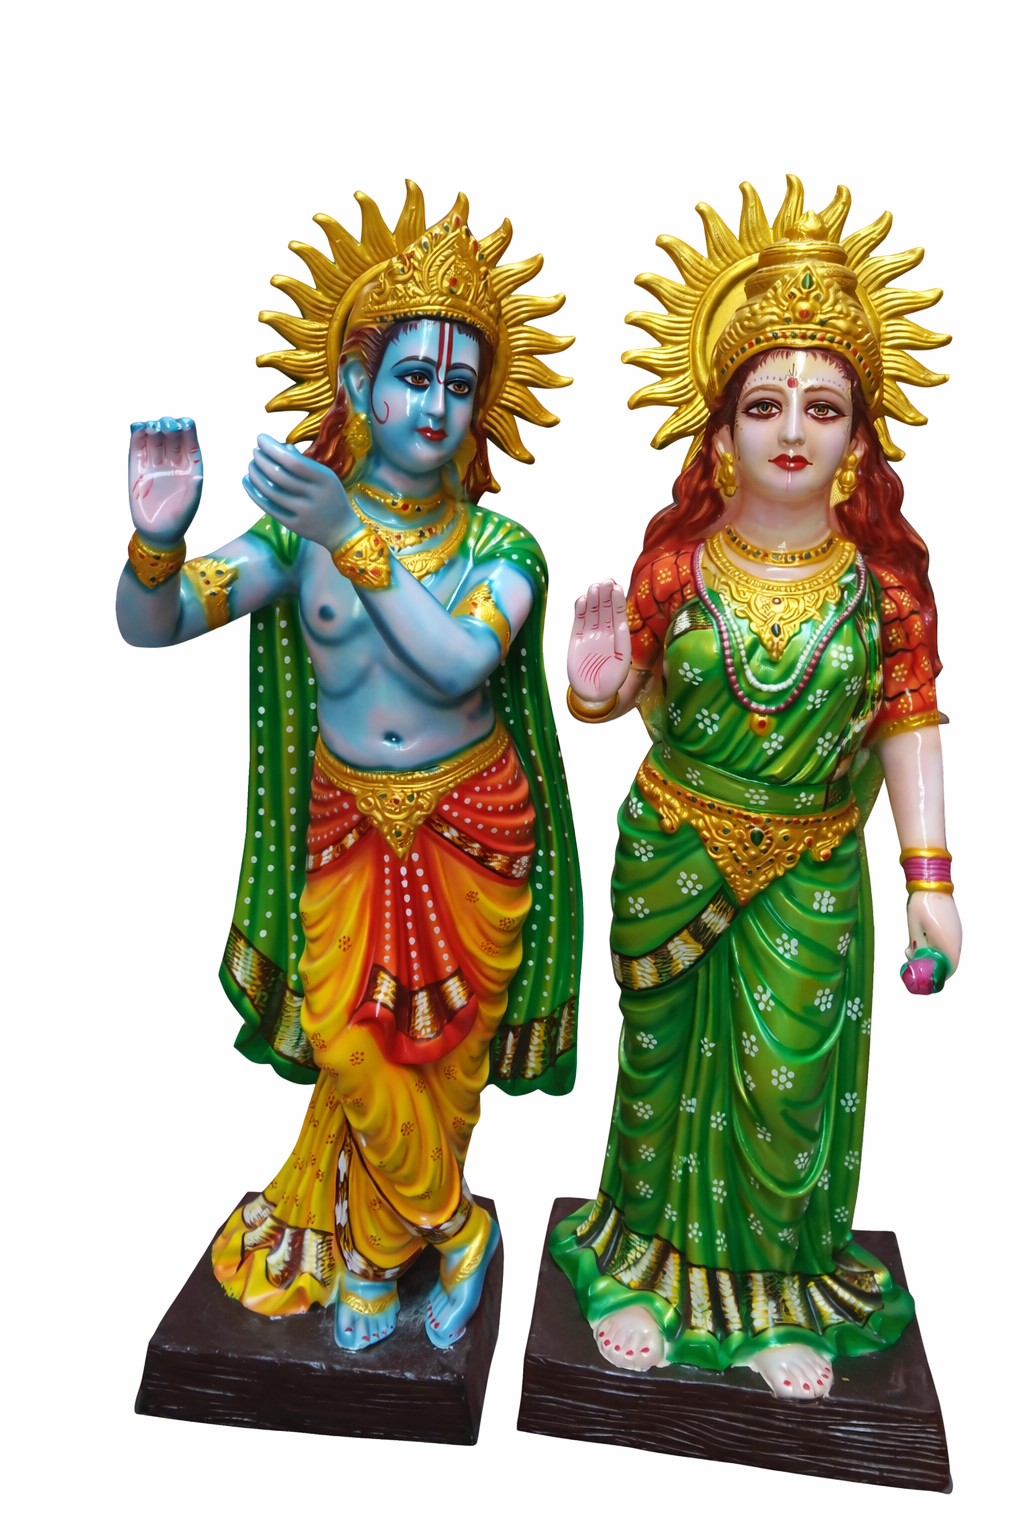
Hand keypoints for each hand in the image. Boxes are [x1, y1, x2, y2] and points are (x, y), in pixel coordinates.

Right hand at [129, 417, 202, 544]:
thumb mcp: (189, 507)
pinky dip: (137, 434)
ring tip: (153, 427)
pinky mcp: (137, 467)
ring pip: (155, 437)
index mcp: (190, 466)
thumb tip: (197, 477)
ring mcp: (154, 463)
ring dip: (154, 427)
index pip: (190, 442)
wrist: (157, 533)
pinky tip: (138, 426)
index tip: (185, 423)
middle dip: (170, 426)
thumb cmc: (178, 521)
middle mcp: (173, 461)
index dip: (188, 430)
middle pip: (172, 435)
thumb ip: (194, 491)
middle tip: (167, 426)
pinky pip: (137, 446)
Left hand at [243, 434, 355, 549]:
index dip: (273, 449)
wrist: (341, 530)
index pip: (294, 462)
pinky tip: (247, 481)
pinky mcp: (293, 525)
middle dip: (262, 460)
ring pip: (272, 491)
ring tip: (251, 465)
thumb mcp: (325, 476)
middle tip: (255, 452)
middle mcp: (314, 496)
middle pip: (280, 476)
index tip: (260, 439)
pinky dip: (254, 493)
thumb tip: (278, 447)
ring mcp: (303, 513)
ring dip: (256, 475)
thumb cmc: (331, 497)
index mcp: (325, 479)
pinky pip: (269, 507)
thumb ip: (303, 463)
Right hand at [568, 579, 630, 702]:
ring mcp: (590, 634)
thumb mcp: (622, 663)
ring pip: (592, 612)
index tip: (615, 587)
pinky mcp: (576, 638)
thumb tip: (621, 624)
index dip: (617, 601)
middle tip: (605, 581)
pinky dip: (580, 611)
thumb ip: (622, 643)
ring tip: (594, 587)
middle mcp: (605, 632)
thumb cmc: (611, 680)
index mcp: (618, 636)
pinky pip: (578, 621)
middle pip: (605, 609)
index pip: (618, 614)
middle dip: (605, 595)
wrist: (593, 693)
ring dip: (593, 599)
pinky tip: (582, 600)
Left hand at [905, 890, 960, 975]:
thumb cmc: (921, 903)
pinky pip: (946, 943)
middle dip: (930, 965)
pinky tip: (920, 939)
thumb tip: (916, 960)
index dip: (936, 976)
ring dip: (931, 955)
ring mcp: (956, 933)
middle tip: (911, 960)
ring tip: (910, 948)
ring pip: (946, 953)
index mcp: (948, 942)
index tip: (921, 975)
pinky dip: (935, 946)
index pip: (948, 969)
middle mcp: (956, 940)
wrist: (931, 881)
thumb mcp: (914, 928)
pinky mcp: (953, 927)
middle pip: (947, 963)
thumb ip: (917, 946)